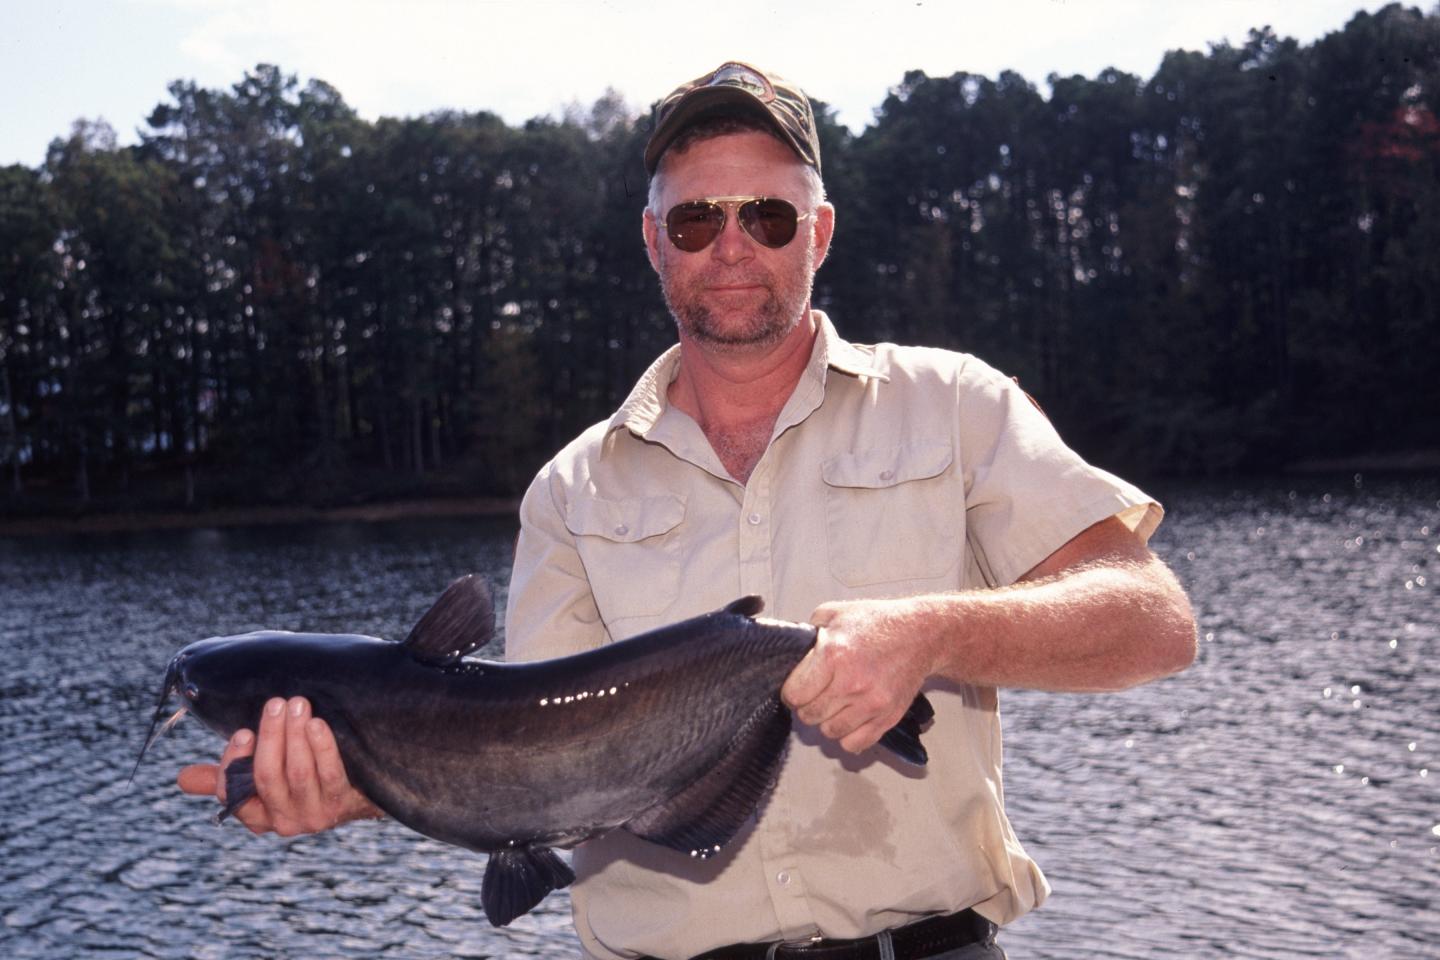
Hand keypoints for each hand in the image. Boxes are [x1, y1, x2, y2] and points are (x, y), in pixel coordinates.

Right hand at [176, 696, 382, 835]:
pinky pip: (329, 773)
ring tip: (297, 704)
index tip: (243, 732)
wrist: (356, 796)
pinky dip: (322, 747)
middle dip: (270, 737)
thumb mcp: (261, 779)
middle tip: (276, 703)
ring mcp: (313, 815)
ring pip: (298, 772)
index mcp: (256, 815)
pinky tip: (317, 724)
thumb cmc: (299, 779)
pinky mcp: (341, 803)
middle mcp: (282, 821)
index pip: (232, 794)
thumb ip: (227, 776)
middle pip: (267, 777)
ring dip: (295, 735)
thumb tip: (182, 779)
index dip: (234, 763)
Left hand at [780, 598, 937, 753]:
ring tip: (834, 705)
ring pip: (829, 732)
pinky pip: (854, 744)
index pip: (794, 694)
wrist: (921, 634)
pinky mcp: (886, 717)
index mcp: (834, 655)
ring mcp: (871, 704)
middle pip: (809, 715)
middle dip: (807, 706)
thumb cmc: (880, 622)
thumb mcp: (837, 612)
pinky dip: (848, 736)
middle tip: (816, 694)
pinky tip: (850, 718)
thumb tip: (793, 650)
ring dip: (827, 720)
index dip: (791, 691)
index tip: (797, 687)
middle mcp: (851, 683)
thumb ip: (809, 630)